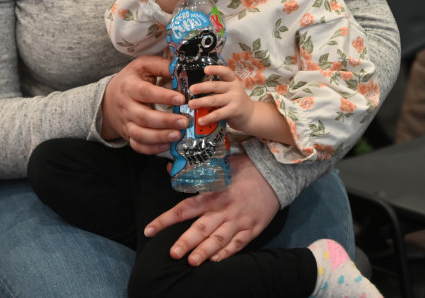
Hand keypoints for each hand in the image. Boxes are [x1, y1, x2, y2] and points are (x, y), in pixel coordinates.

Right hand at [101, 56, 187, 153]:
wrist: (108, 99)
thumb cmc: (131, 80)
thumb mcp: (142, 66)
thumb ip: (160, 66)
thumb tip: (180, 69)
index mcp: (129, 86)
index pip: (145, 92)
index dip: (163, 97)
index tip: (181, 99)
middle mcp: (126, 106)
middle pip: (143, 117)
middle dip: (165, 121)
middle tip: (184, 122)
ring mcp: (126, 123)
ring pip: (140, 134)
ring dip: (159, 137)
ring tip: (177, 135)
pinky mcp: (128, 135)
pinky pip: (138, 146)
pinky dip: (152, 148)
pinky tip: (167, 145)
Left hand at [144, 154, 278, 264]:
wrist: (274, 173)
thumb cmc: (244, 168)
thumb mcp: (219, 163)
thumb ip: (195, 169)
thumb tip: (170, 167)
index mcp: (212, 193)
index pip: (184, 208)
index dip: (166, 219)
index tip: (150, 229)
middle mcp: (224, 209)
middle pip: (201, 228)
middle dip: (186, 242)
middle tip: (173, 253)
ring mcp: (238, 221)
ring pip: (218, 240)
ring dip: (204, 252)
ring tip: (191, 262)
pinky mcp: (252, 229)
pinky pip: (238, 245)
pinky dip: (226, 254)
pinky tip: (214, 261)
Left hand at [189, 65, 253, 131]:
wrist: (251, 115)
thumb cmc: (236, 101)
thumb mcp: (230, 91)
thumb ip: (218, 90)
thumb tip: (197, 92)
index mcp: (232, 81)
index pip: (225, 72)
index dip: (216, 69)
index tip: (205, 69)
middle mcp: (234, 88)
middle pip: (216, 86)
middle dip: (202, 87)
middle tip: (191, 89)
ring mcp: (235, 99)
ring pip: (215, 100)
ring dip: (201, 102)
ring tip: (191, 104)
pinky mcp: (234, 111)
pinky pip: (218, 114)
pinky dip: (208, 117)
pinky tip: (200, 120)